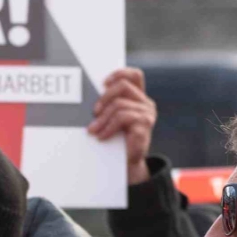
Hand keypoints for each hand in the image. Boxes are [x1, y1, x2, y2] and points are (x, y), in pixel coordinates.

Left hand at [88, 67, 156, 185]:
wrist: (128, 162)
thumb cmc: (118, 139)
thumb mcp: (113, 119)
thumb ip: (109, 105)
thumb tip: (90, 97)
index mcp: (139, 98)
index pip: (135, 75)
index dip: (119, 74)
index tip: (103, 84)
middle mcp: (145, 103)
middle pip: (123, 86)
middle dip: (104, 97)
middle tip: (94, 112)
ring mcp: (147, 113)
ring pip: (119, 105)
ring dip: (102, 118)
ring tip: (93, 130)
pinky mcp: (145, 125)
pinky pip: (122, 118)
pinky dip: (108, 127)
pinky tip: (102, 136)